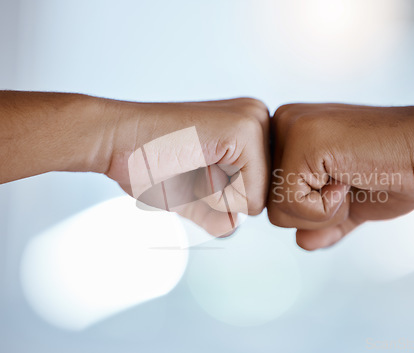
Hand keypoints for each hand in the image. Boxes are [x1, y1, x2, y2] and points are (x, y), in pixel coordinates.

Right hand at [104, 98, 269, 236]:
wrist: (116, 141)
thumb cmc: (149, 163)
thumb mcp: (192, 195)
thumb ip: (219, 213)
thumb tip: (234, 225)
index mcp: (249, 130)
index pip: (258, 192)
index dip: (222, 199)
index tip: (194, 168)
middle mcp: (258, 119)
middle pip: (261, 196)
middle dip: (222, 198)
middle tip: (191, 166)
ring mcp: (254, 122)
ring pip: (257, 199)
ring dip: (218, 197)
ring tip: (192, 163)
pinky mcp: (244, 131)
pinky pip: (249, 196)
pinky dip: (217, 196)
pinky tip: (194, 163)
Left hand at [267, 103, 413, 249]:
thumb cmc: (396, 171)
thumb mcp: (350, 204)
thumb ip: (322, 223)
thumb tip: (301, 242)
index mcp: (288, 135)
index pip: (274, 197)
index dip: (312, 209)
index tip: (345, 181)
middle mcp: (282, 124)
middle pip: (270, 205)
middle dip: (314, 214)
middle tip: (349, 181)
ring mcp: (290, 129)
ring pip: (277, 210)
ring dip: (322, 212)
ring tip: (350, 177)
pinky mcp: (302, 140)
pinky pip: (292, 204)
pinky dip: (327, 208)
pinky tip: (350, 177)